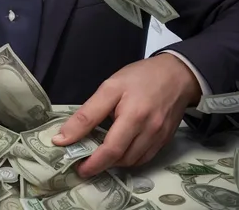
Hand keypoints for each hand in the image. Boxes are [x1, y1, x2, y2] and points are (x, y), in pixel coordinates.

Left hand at [52, 54, 201, 176]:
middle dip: (102, 164)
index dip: (93, 162)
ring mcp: (159, 138)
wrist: (177, 74)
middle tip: (84, 161)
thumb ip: (88, 113)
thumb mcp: (110, 87)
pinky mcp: (165, 140)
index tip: (77, 167)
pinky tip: (120, 148)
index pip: (110, 149)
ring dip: (115, 162)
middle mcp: (149, 131)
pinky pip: (145, 157)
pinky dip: (130, 158)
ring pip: (133, 161)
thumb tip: (65, 136)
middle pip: (122, 159)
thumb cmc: (140, 76)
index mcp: (133, 116)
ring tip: (100, 153)